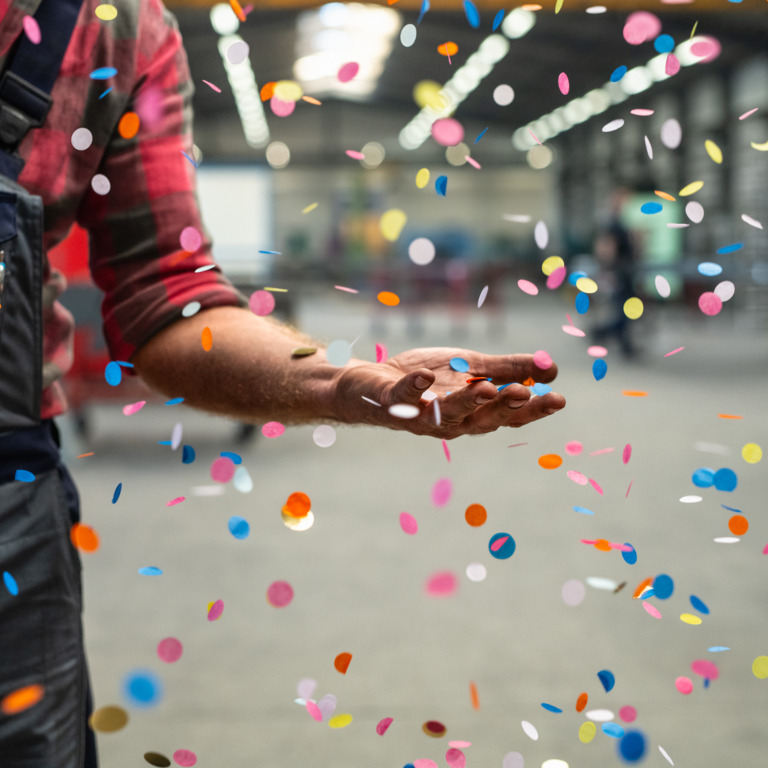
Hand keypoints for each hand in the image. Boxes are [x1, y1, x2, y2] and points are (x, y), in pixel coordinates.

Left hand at [333, 347, 564, 438]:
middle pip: (483, 420)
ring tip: (486, 388)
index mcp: (475, 413)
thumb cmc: (427, 380)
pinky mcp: (394, 403)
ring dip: (467, 402)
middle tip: (525, 394)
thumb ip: (509, 370)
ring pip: (448, 414)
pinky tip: (426, 376)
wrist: (374, 381)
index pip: (509, 415)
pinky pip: (404, 398)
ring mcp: (422, 415)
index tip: (559, 398)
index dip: (533, 409)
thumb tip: (552, 369)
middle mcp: (452, 422)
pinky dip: (414, 389)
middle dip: (504, 408)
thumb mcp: (473, 369)